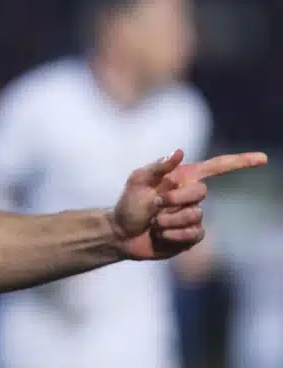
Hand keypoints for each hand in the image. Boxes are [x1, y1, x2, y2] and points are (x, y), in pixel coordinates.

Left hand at [112, 148, 267, 260]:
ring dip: (169, 220)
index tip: (264, 159)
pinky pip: (195, 234)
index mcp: (182, 178)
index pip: (217, 168)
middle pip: (202, 192)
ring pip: (195, 216)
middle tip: (156, 204)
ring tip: (154, 222)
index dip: (241, 162)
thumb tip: (179, 151)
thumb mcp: (137, 181)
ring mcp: (194, 216)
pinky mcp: (192, 236)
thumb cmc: (128, 204)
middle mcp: (191, 196)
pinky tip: (161, 235)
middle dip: (176, 199)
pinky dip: (174, 234)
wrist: (122, 234)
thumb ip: (157, 167)